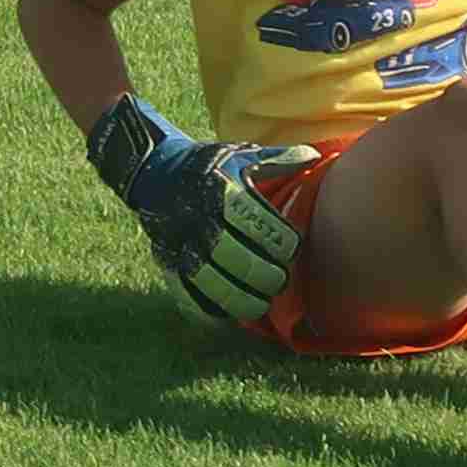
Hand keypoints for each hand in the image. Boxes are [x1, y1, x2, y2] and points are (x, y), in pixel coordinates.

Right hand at [88, 95, 318, 331]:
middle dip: (267, 275)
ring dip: (243, 298)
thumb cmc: (206, 166)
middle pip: (240, 259)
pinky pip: (188, 294)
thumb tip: (314, 156)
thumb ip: (276, 160)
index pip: (262, 228)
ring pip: (215, 283)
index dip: (284, 244)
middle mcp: (199, 218)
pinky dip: (210, 308)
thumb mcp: (238, 156)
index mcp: (221, 192)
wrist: (151, 171)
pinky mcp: (167, 261)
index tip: (292, 249)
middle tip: (280, 279)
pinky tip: (230, 310)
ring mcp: (180, 243)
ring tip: (261, 303)